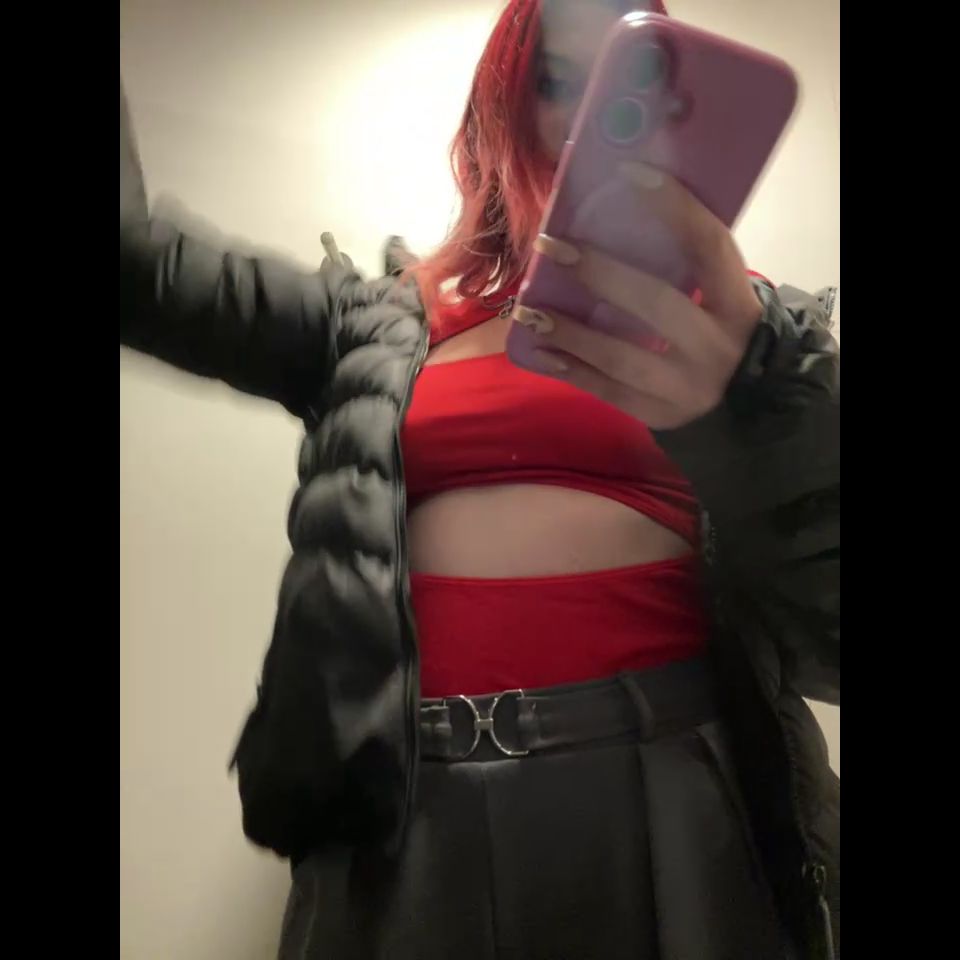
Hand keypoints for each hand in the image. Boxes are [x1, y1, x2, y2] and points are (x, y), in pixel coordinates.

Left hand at [512, 163, 762, 429]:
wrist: (744, 406)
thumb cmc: (717, 333)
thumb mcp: (720, 299)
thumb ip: (686, 266)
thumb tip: (617, 209)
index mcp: (738, 304)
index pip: (710, 247)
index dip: (674, 208)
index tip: (628, 173)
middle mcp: (716, 346)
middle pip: (658, 304)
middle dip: (601, 273)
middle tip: (552, 247)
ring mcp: (688, 387)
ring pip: (623, 357)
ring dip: (571, 331)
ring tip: (530, 312)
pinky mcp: (660, 414)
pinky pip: (608, 392)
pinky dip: (570, 370)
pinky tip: (539, 351)